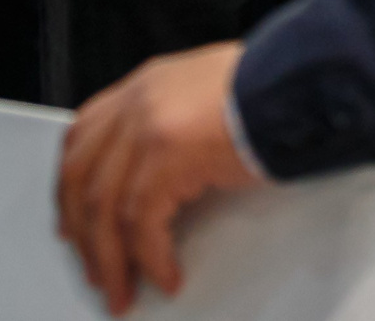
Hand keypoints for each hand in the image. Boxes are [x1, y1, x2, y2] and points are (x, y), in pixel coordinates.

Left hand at [58, 41, 261, 311]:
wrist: (302, 83)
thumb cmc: (270, 91)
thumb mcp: (206, 98)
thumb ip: (174, 127)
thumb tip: (165, 179)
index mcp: (145, 87)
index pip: (83, 136)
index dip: (72, 185)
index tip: (74, 221)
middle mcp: (138, 102)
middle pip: (80, 176)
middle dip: (83, 233)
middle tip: (96, 270)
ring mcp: (147, 126)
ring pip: (104, 208)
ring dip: (110, 259)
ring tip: (121, 291)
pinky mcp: (168, 156)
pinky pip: (142, 222)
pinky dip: (151, 257)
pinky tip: (165, 274)